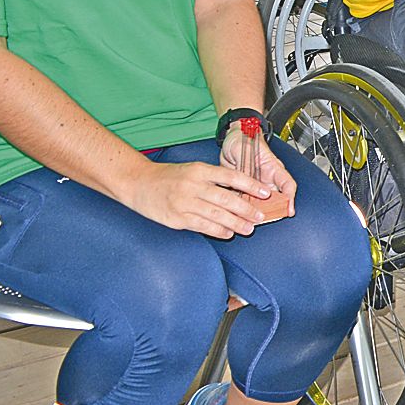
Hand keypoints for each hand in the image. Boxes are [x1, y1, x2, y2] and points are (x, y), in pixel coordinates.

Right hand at [121, 159, 272, 237]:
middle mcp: (193, 186)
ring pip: (215, 215)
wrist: (138, 183)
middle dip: (246, 209)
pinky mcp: (176, 219)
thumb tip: (241, 193)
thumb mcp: (193, 170)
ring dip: (235, 223)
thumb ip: (215, 180)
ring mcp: (183, 203)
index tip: (265, 192)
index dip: (250, 185)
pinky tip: (228, 233)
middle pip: (225, 199)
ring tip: (249, 228)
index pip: (231, 176)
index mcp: (200, 170)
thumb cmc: (170, 177)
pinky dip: (217, 231)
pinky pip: (201, 226)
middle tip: (260, 216)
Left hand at [220, 119, 298, 215]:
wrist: (231, 139)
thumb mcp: (244, 150)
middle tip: (264, 218)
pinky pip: (245, 202)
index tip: (289, 210)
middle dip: (271, 211)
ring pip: (260, 203)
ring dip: (255, 212)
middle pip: (275, 199)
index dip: (290, 198)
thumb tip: (246, 182)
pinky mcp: (243, 189)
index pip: (288, 184)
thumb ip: (246, 166)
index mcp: (273, 168)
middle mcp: (266, 179)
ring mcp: (255, 185)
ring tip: (249, 219)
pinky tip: (237, 214)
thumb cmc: (243, 139)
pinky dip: (242, 209)